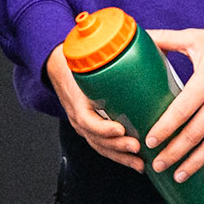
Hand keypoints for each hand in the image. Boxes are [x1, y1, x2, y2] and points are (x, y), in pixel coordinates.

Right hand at [46, 44, 142, 170]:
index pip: (87, 120)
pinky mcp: (91, 130)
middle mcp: (79, 117)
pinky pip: (104, 147)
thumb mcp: (87, 58)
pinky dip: (119, 156)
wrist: (59, 69)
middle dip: (118, 146)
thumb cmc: (76, 63)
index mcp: (77, 100)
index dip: (103, 128)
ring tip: (140, 162)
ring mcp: (84, 126)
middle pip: (97, 139)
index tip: (120, 128)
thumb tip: (144, 41)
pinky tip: (135, 162)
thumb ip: (111, 52)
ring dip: (121, 157)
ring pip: (101, 147)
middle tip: (137, 146)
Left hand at [143, 29, 203, 183]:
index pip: (181, 111)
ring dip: (195, 163)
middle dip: (174, 153)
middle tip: (157, 165)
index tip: (150, 142)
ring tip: (178, 175)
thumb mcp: (196, 37)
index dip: (165, 129)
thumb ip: (167, 39)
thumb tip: (140, 35)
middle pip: (194, 134)